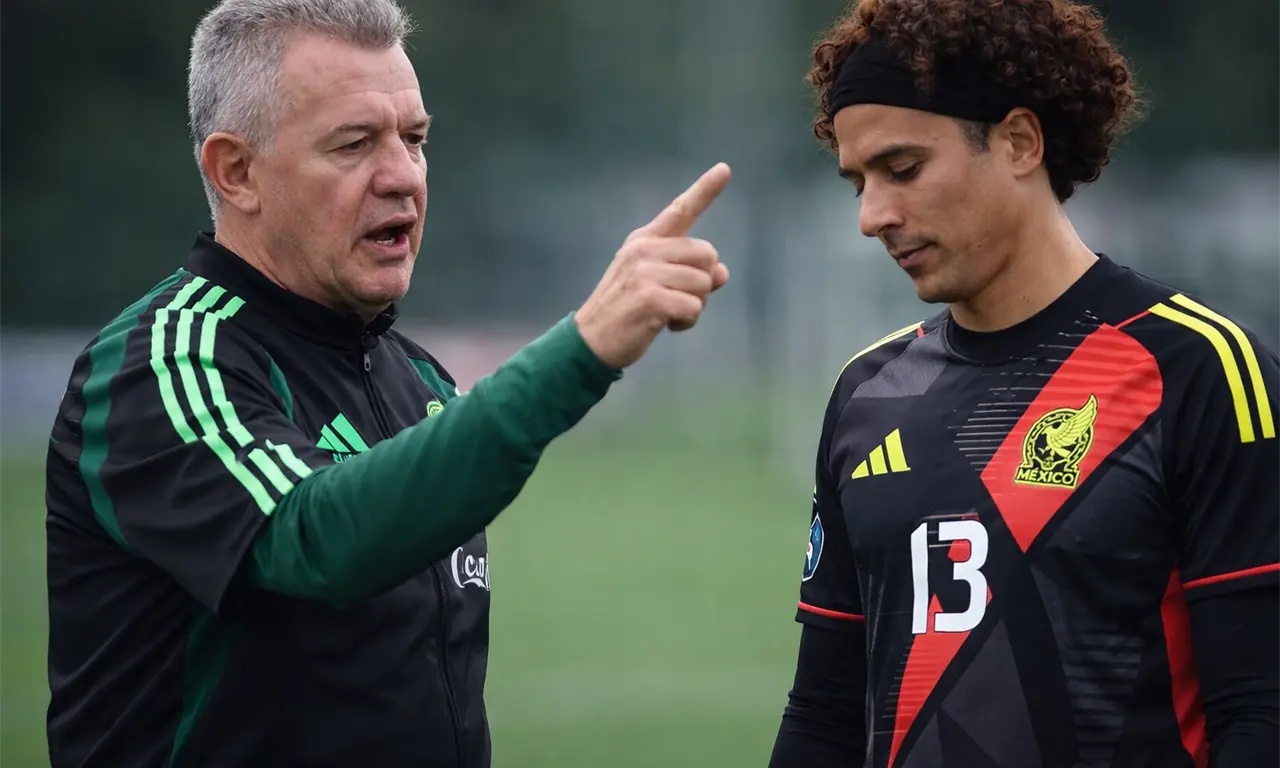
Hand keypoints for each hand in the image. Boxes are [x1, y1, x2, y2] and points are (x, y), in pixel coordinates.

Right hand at [574, 162, 731, 368]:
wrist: (591, 340)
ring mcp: (646, 272)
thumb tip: (723, 273)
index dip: (705, 190)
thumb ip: (689, 272)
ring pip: (704, 284)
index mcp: (644, 240)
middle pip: (707, 255)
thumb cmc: (626, 310)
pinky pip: (694, 307)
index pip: (680, 210)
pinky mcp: (650, 298)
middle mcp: (645, 249)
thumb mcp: (655, 283)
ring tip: (669, 314)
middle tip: (678, 299)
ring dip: (695, 306)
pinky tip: (667, 326)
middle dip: (703, 282)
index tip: (725, 169)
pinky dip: (687, 322)